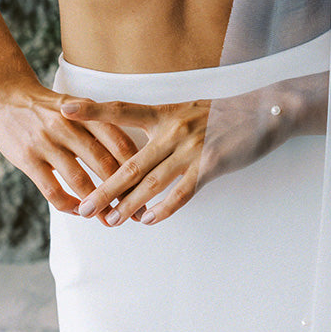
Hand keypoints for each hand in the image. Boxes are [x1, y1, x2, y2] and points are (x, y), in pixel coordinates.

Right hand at [0, 80, 138, 223]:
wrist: (8, 97)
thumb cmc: (51, 108)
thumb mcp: (80, 108)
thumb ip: (103, 127)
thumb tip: (135, 155)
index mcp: (87, 113)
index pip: (120, 142)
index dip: (137, 167)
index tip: (150, 187)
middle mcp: (69, 126)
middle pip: (104, 163)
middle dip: (123, 191)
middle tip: (136, 212)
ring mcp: (48, 142)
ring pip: (80, 179)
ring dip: (97, 204)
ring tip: (109, 219)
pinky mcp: (28, 158)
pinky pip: (52, 189)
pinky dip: (67, 205)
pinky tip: (77, 211)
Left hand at [61, 87, 295, 225]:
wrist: (267, 111)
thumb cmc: (224, 114)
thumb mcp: (189, 112)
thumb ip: (163, 127)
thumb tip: (136, 149)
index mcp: (165, 113)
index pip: (122, 111)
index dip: (92, 111)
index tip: (63, 110)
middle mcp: (174, 128)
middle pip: (130, 163)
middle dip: (104, 188)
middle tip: (83, 207)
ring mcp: (192, 146)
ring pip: (151, 183)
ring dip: (128, 205)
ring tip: (109, 222)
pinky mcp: (211, 163)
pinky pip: (181, 191)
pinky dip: (164, 208)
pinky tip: (149, 220)